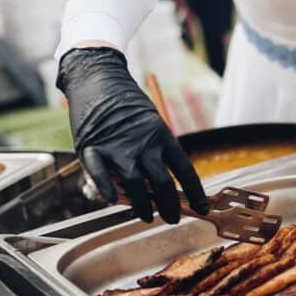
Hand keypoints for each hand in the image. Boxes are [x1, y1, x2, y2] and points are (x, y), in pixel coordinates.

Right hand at [57, 47, 208, 222]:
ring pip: (136, 184)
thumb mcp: (150, 120)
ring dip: (143, 206)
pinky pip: (101, 174)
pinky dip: (107, 189)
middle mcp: (143, 143)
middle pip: (162, 182)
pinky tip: (114, 201)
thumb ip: (155, 148)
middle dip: (170, 205)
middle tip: (173, 219)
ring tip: (148, 217)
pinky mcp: (92, 147)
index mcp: (161, 135)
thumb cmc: (125, 103)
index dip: (195, 192)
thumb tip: (161, 182)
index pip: (184, 169)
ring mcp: (118, 146)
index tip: (202, 208)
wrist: (97, 76)